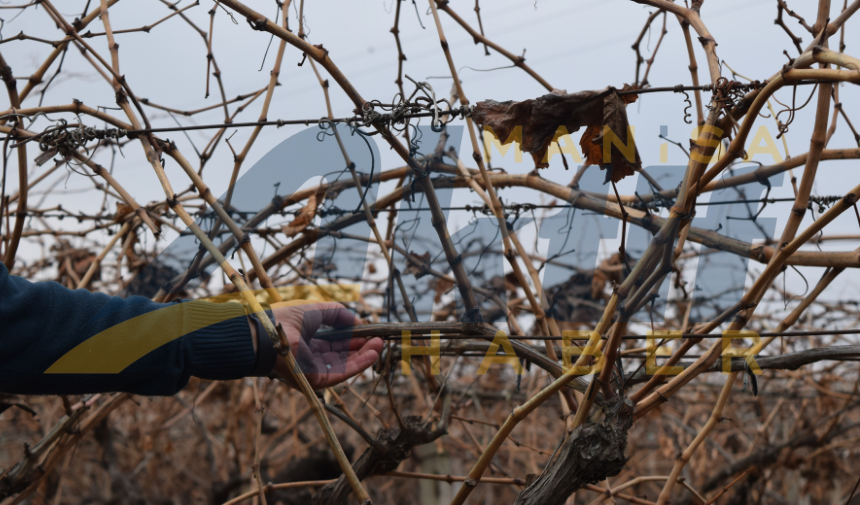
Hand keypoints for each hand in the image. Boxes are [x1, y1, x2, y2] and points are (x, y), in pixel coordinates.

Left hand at [258, 301, 382, 389]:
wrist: (270, 333)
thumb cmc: (287, 319)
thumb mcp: (317, 310)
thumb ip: (338, 314)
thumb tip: (358, 320)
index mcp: (308, 343)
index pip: (335, 343)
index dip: (353, 337)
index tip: (369, 331)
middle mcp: (311, 359)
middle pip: (342, 355)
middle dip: (362, 347)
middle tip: (378, 339)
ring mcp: (314, 371)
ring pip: (345, 365)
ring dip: (364, 355)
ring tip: (380, 345)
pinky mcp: (316, 380)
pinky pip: (342, 373)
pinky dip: (359, 364)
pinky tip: (373, 353)